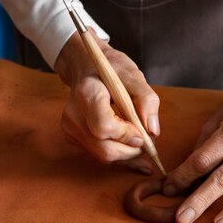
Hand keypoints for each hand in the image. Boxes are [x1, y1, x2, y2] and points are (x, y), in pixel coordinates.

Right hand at [54, 30, 159, 173]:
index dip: (126, 135)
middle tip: (146, 143)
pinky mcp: (72, 135)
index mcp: (87, 93)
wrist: (86, 66)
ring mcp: (70, 127)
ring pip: (102, 156)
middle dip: (130, 151)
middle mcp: (73, 113)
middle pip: (104, 149)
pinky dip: (117, 153)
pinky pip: (98, 154)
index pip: (104, 127)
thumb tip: (153, 131)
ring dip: (126, 155)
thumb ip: (147, 101)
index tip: (141, 132)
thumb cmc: (111, 69)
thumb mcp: (134, 76)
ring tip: (139, 141)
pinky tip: (126, 142)